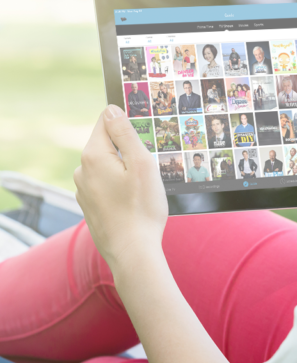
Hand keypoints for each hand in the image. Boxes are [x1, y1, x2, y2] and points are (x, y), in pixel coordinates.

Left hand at [73, 105, 167, 270]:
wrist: (132, 252)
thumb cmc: (142, 208)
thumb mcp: (142, 163)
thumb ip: (125, 133)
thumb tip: (112, 110)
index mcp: (93, 156)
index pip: (106, 122)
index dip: (126, 123)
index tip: (144, 135)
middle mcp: (82, 171)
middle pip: (107, 145)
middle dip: (128, 151)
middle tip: (149, 168)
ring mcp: (84, 190)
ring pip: (108, 166)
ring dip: (125, 170)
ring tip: (143, 189)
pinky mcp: (90, 206)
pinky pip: (106, 185)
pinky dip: (120, 188)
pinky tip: (134, 202)